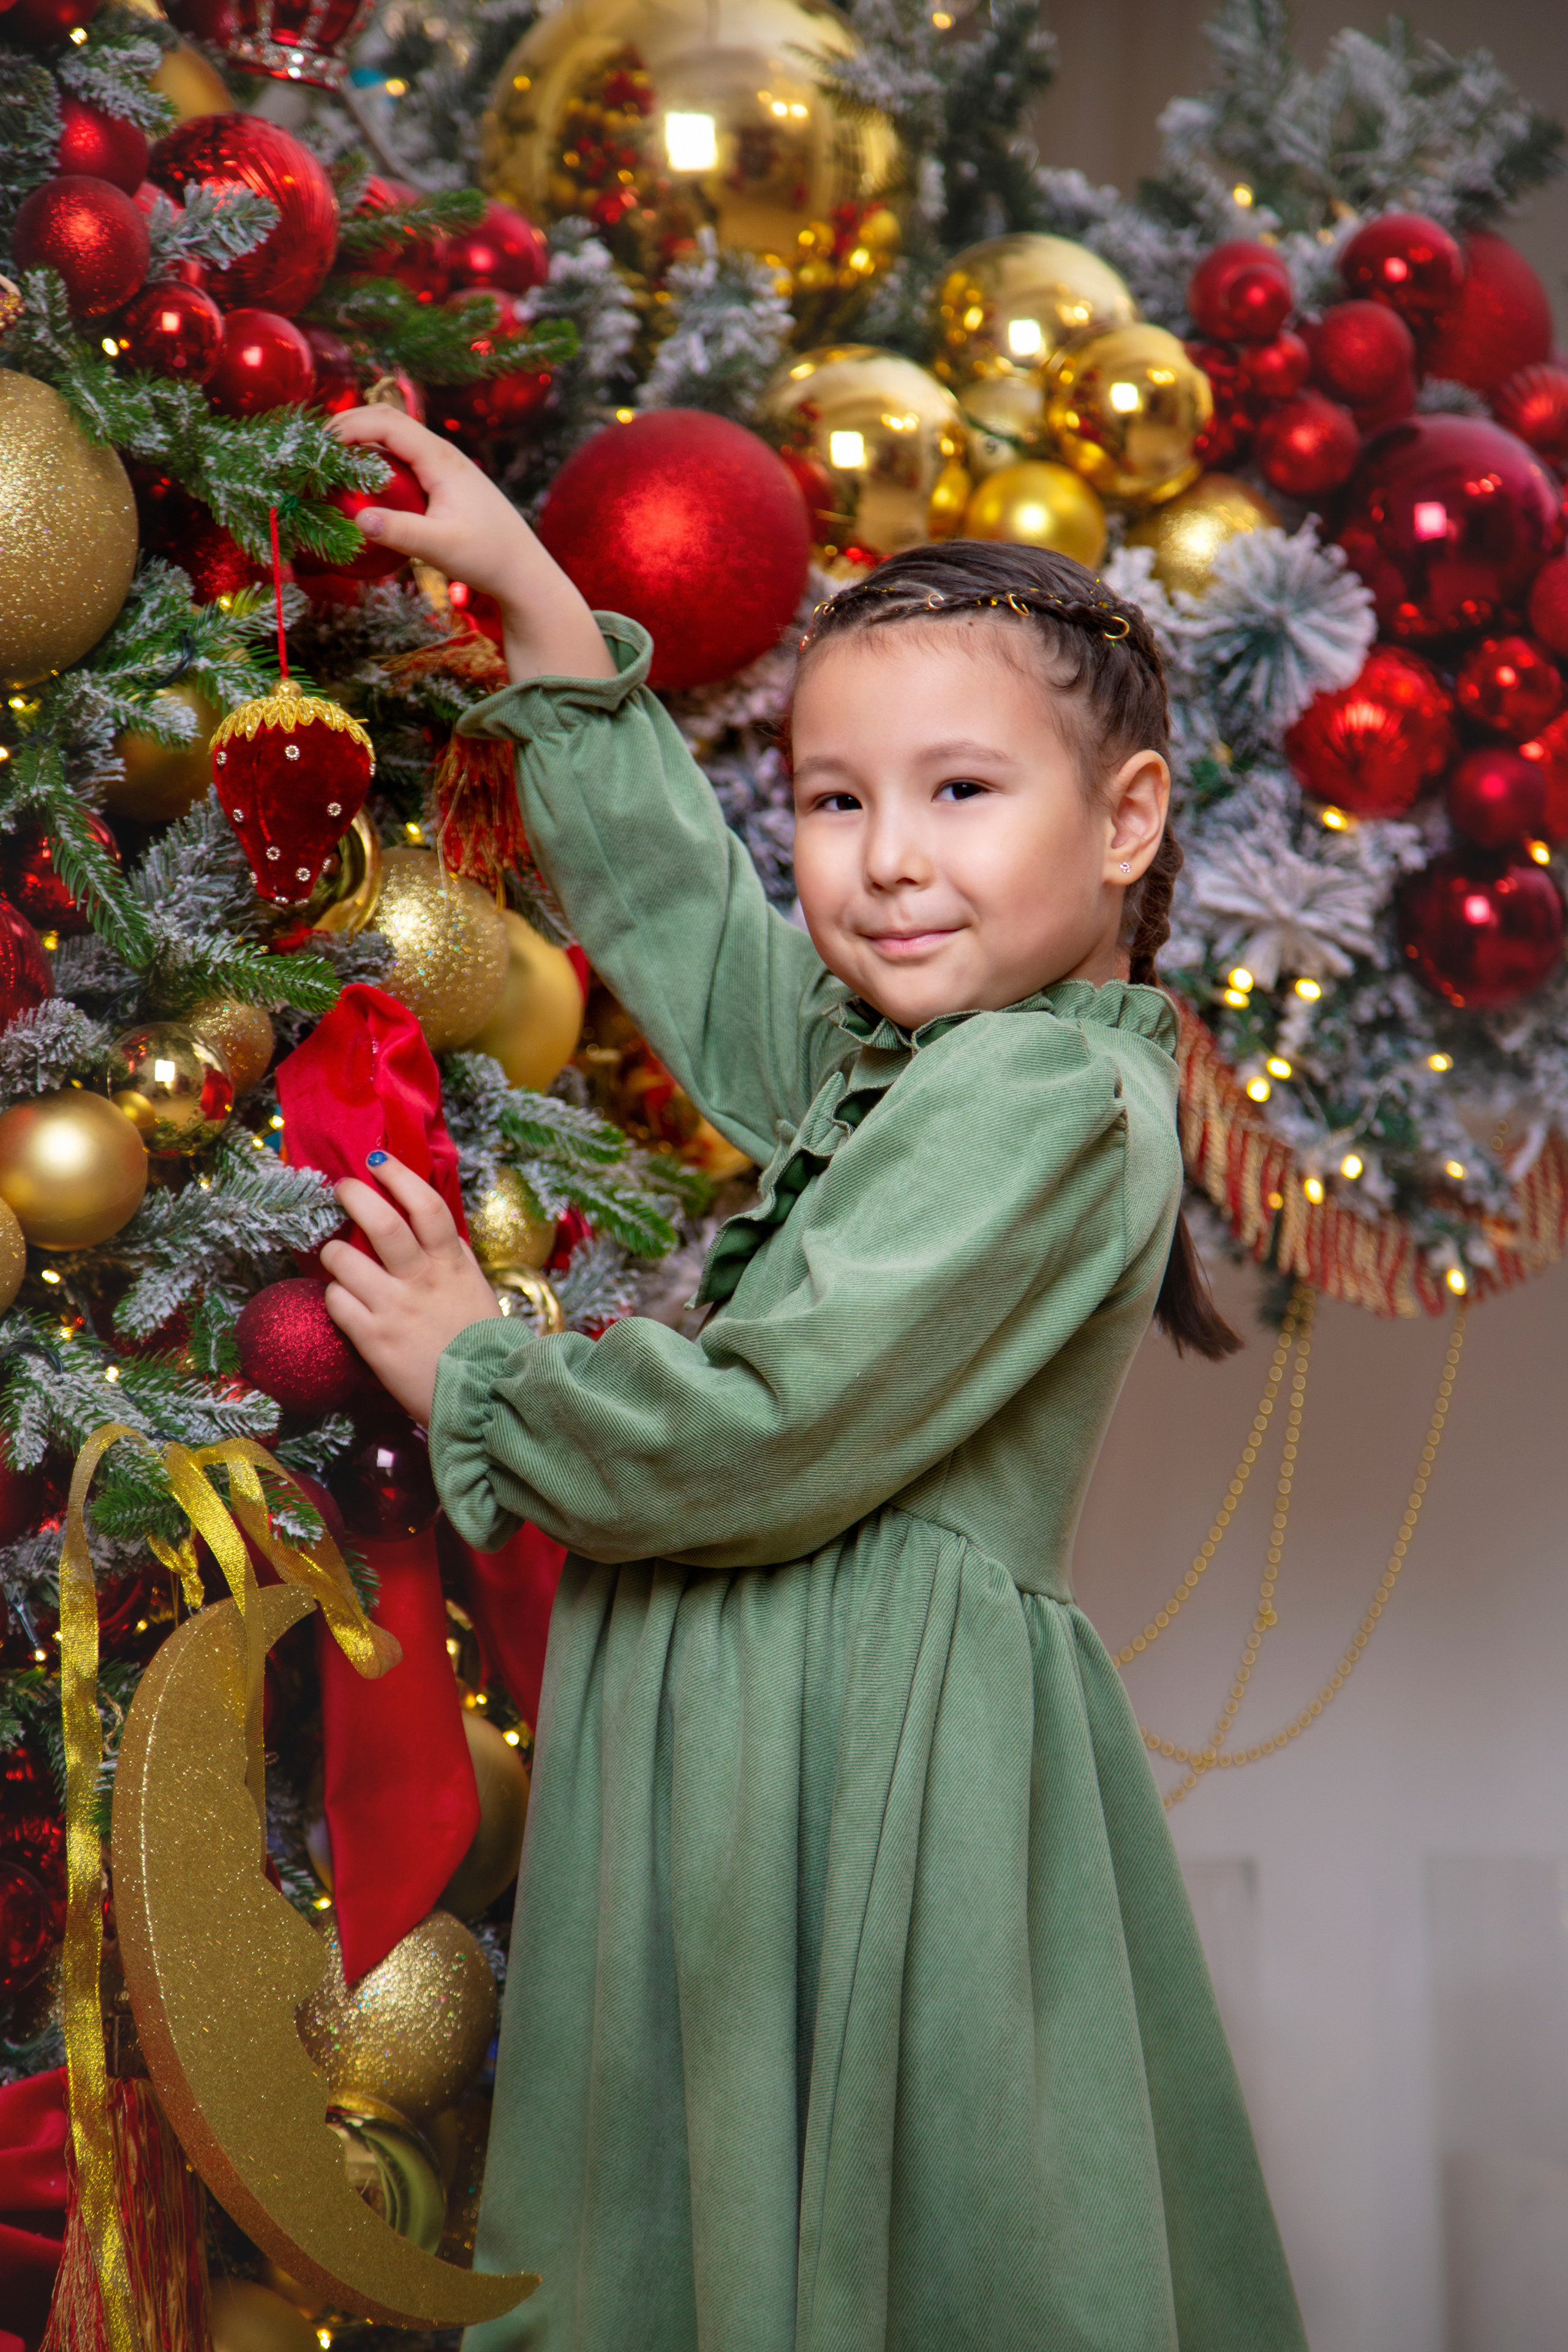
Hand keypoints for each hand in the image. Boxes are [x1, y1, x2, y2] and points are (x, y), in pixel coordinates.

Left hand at [322, 1153, 502, 1425]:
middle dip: (355, 1196)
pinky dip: (334, 1294)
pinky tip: (342, 1298)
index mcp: (453, 1264)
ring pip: (345, 1259)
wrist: (484, 1398)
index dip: (400, 1177)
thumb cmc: (482, 1344)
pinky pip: (337, 1302)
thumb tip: (432, 1229)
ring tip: (334, 1253)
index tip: (379, 1161)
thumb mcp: (475, 1290)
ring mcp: (395, 1308)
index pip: (427, 1206)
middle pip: (382, 1222)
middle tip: (342, 1187)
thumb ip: (452, 1259)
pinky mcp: (373, 1339)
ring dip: (332, 1251)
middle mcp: (423, 1279)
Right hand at [329, 406, 613, 682]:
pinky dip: (377, 460)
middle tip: (315, 446)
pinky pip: (404, 459)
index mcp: (441, 459)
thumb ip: (400, 532)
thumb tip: (360, 520)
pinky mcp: (444, 482)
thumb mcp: (441, 547)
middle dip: (350, 425)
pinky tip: (361, 482)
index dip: (350, 425)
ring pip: (396, 438)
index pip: (388, 423)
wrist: (523, 570)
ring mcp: (445, 466)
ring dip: (362, 440)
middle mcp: (443, 454)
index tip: (319, 443)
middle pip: (389, 421)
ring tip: (330, 458)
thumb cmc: (488, 557)